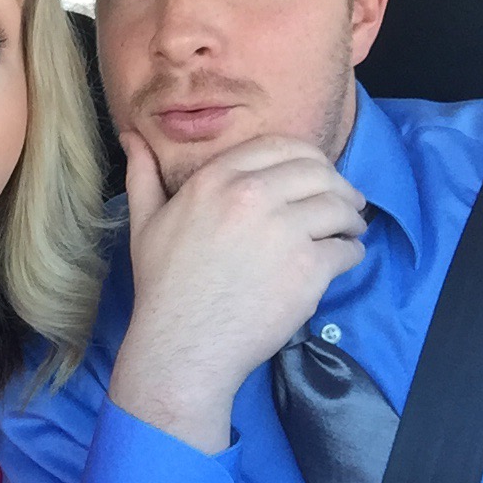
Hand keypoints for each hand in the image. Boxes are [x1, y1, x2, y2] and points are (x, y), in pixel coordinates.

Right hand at [109, 131, 366, 452]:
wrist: (182, 345)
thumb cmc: (162, 286)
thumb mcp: (144, 223)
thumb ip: (142, 175)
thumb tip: (131, 137)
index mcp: (216, 179)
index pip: (280, 146)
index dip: (307, 157)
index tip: (315, 174)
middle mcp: (252, 196)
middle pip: (317, 171)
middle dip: (338, 184)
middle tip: (345, 202)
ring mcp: (283, 231)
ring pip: (339, 206)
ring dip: (351, 217)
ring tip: (349, 229)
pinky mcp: (308, 269)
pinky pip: (347, 248)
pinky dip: (352, 252)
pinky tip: (344, 258)